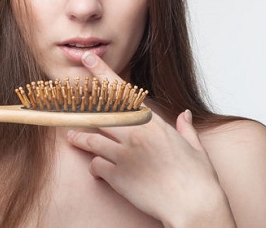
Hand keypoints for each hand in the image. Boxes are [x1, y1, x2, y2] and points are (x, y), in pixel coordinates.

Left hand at [67, 53, 233, 226]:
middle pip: (98, 113)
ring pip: (90, 139)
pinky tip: (96, 170)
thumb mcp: (195, 147)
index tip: (88, 59)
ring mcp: (124, 155)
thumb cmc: (198, 178)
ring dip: (79, 137)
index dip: (102, 73)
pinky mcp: (117, 177)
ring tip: (71, 136)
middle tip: (68, 101)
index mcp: (153, 123)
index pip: (122, 92)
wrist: (193, 206)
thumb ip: (186, 128)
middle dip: (81, 105)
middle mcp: (135, 134)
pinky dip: (94, 166)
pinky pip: (95, 165)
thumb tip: (185, 115)